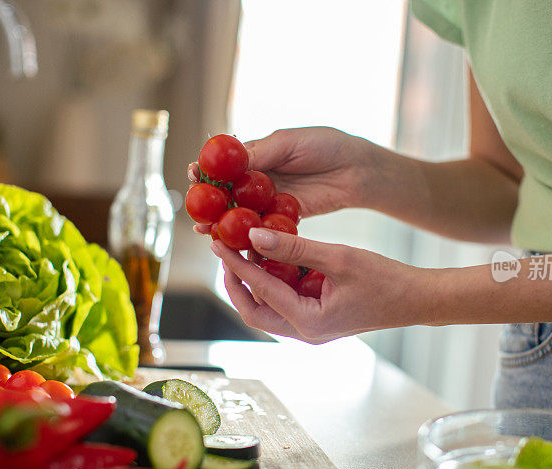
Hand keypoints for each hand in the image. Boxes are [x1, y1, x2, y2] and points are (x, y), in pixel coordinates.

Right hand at [188, 127, 372, 233]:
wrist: (357, 170)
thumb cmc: (326, 146)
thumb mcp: (290, 143)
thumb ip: (261, 153)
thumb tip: (231, 163)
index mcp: (255, 155)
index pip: (222, 164)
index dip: (205, 170)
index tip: (193, 175)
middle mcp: (258, 179)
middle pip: (225, 193)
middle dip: (207, 203)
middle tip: (195, 212)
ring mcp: (270, 200)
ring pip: (240, 214)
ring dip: (221, 223)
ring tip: (206, 232)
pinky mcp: (284, 218)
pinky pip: (262, 228)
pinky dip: (248, 236)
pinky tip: (235, 243)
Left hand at [211, 227, 431, 343]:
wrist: (416, 299)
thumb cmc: (386, 280)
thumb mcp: (339, 257)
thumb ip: (295, 247)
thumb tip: (255, 234)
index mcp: (308, 323)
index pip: (261, 291)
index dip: (237, 266)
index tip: (219, 245)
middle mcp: (304, 332)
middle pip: (254, 310)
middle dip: (237, 282)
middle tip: (226, 253)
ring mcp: (310, 328)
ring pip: (267, 308)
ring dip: (254, 281)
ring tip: (245, 249)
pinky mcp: (315, 318)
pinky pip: (284, 302)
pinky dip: (273, 282)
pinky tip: (271, 256)